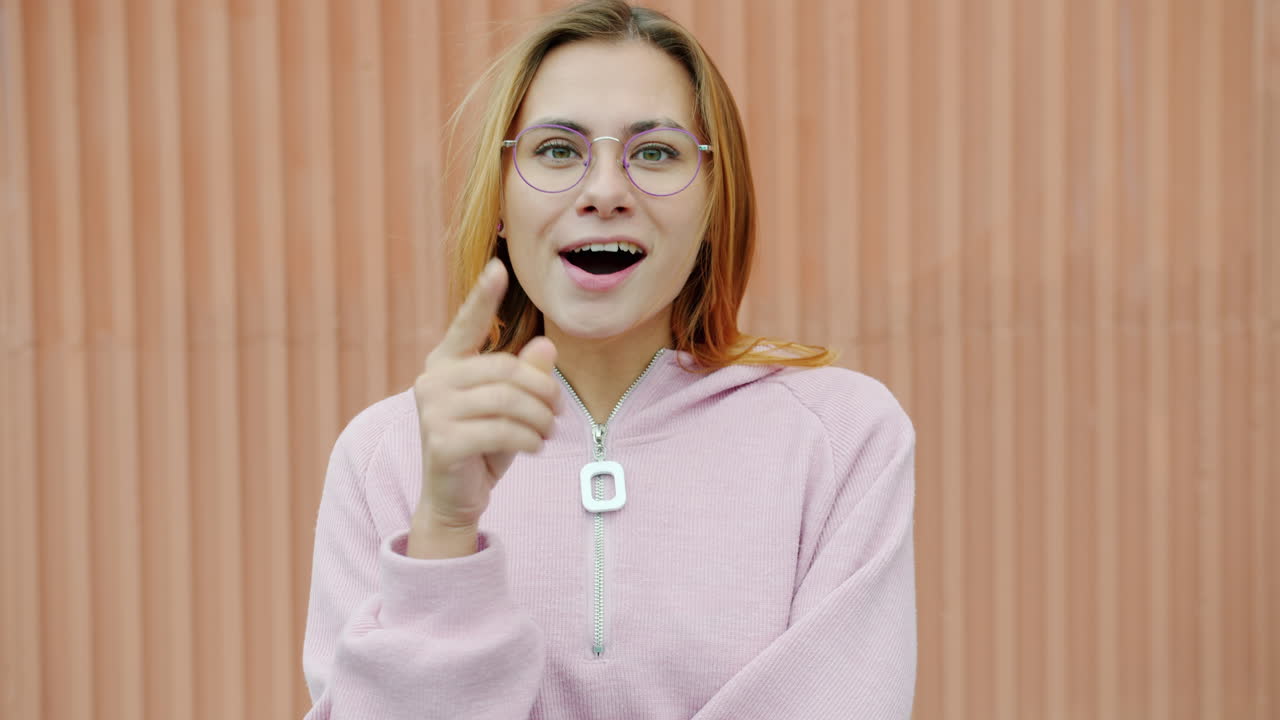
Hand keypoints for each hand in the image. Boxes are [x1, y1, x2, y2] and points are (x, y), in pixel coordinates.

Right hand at [408, 259, 558, 556]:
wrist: (455, 498)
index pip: (467, 323)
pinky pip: (502, 430)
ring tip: (547, 433)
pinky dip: (528, 439)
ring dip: (540, 419)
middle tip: (558, 413)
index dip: (483, 296)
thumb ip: (527, 375)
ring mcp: (432, 410)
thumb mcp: (512, 408)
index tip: (498, 266)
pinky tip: (533, 447)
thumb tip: (546, 346)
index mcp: (446, 362)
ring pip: (508, 401)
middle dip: (543, 392)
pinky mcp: (441, 441)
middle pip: (506, 370)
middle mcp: (432, 380)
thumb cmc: (485, 444)